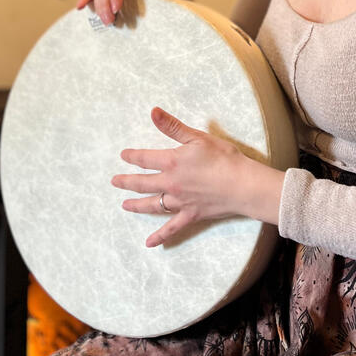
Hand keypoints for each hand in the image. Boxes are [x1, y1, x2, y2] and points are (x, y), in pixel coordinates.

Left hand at [110, 106, 247, 247]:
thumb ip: (172, 126)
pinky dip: (160, 236)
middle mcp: (171, 184)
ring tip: (124, 205)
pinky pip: (171, 228)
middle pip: (142, 183)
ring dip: (137, 205)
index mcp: (171, 162)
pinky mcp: (190, 215)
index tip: (124, 155)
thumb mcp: (197, 137)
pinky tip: (149, 243)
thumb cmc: (223, 157)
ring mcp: (179, 202)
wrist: (242, 184)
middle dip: (126, 182)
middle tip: (114, 181)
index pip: (145, 159)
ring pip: (152, 205)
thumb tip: (153, 112)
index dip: (132, 156)